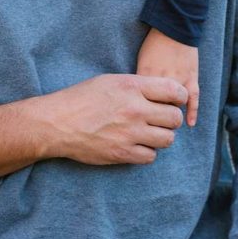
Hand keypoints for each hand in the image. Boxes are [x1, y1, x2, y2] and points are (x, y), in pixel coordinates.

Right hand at [0, 74, 187, 177]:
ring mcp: (130, 133)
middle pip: (175, 118)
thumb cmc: (82, 98)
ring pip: (167, 139)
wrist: (58, 123)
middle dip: (172, 118)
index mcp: (132, 87)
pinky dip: (147, 152)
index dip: (179, 96)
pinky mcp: (123, 154)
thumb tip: (161, 92)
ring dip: (162, 136)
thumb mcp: (110, 81)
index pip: (173, 91)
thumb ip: (137, 86)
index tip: (175, 100)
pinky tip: (136, 144)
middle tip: (162, 118)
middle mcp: (135, 110)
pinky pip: (151, 157)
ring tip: (150, 132)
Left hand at [136, 27, 199, 126]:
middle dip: (154, 119)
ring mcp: (179, 80)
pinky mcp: (191, 78)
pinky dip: (193, 112)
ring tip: (169, 125)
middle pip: (157, 108)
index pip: (140, 103)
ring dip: (172, 116)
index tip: (136, 123)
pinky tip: (190, 124)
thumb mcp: (140, 60)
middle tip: (152, 128)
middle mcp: (162, 81)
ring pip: (175, 106)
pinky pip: (194, 98)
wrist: (174, 27)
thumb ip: (138, 80)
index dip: (139, 114)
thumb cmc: (154, 44)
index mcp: (146, 76)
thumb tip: (133, 98)